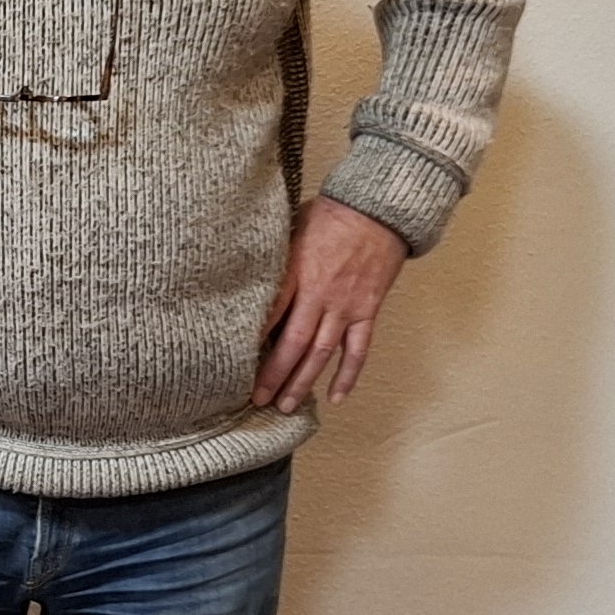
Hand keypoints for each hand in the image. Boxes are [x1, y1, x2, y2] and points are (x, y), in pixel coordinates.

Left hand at [256, 199, 406, 412]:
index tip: (234, 363)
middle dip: (273, 374)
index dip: (252, 342)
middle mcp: (320, 294)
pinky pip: (357, 349)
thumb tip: (248, 278)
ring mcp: (345, 305)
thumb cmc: (333, 213)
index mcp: (297, 271)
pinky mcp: (367, 310)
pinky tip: (334, 397)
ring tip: (285, 406)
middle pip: (293, 343)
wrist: (380, 208)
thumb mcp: (293, 228)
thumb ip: (276, 258)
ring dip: (302, 382)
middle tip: (256, 398)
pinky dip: (347, 375)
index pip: (270, 314)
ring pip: (321, 353)